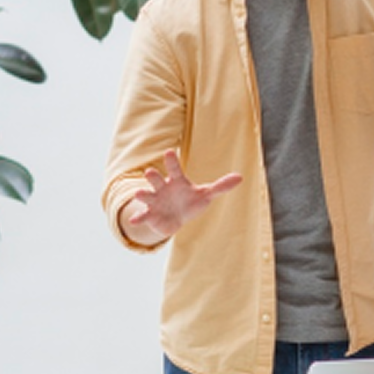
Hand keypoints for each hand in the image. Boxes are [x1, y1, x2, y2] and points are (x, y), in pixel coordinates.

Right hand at [125, 150, 242, 238]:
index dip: (171, 160)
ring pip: (146, 195)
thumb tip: (240, 177)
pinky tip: (133, 221)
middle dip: (152, 176)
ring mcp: (154, 201)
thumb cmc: (191, 202)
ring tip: (138, 193)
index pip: (174, 168)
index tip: (169, 152)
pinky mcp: (150, 215)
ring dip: (142, 194)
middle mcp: (162, 188)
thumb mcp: (206, 194)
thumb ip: (220, 186)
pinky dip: (138, 218)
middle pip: (156, 179)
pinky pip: (143, 215)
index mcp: (176, 180)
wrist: (176, 218)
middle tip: (150, 172)